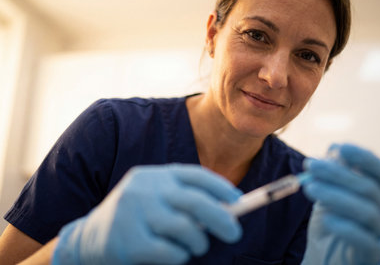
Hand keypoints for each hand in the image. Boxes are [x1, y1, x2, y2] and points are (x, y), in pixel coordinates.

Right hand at [52, 164, 241, 264]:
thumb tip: (228, 210)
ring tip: (194, 245)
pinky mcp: (128, 241)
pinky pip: (171, 252)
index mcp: (155, 176)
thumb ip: (185, 200)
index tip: (239, 201)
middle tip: (235, 233)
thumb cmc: (136, 218)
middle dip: (222, 218)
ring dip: (198, 241)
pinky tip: (174, 255)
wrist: (88, 240)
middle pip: (195, 201)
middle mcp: (145, 189)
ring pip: (186, 229)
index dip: (220, 187)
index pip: (195, 175)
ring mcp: (134, 214)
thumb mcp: (156, 199)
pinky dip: (180, 256)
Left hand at [301, 144, 379, 264]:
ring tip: (310, 188)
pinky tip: (326, 218)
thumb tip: (334, 148)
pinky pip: (364, 239)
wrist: (327, 257)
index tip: (340, 147)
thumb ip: (334, 173)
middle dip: (336, 173)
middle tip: (309, 165)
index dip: (363, 158)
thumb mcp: (330, 193)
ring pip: (366, 212)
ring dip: (335, 196)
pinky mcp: (376, 253)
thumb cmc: (332, 220)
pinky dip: (345, 227)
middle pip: (368, 188)